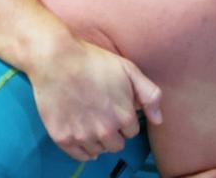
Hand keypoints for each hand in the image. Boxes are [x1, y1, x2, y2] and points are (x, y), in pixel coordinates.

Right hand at [26, 36, 162, 161]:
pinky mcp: (63, 138)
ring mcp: (83, 136)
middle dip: (112, 131)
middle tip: (101, 113)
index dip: (124, 118)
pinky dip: (82, 147)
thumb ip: (150, 95)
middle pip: (116, 144)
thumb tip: (158, 120)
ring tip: (89, 119)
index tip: (114, 107)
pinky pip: (80, 156)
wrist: (57, 58)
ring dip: (97, 139)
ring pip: (99, 151)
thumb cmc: (94, 61)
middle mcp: (106, 131)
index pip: (132, 131)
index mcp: (124, 116)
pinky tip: (80, 132)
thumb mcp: (129, 69)